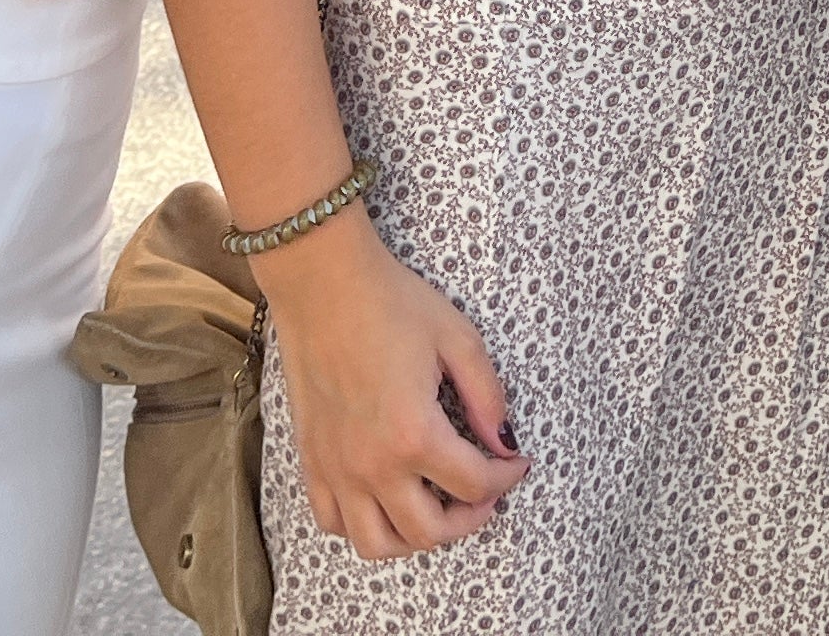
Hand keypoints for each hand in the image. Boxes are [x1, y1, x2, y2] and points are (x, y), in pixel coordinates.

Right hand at [266, 216, 526, 560]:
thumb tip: (504, 443)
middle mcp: (372, 465)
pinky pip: (332, 522)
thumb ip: (487, 397)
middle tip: (484, 492)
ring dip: (414, 538)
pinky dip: (361, 525)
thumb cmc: (391, 303)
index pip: (475, 485)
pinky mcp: (311, 462)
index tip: (517, 463)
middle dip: (469, 519)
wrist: (323, 284)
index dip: (507, 478)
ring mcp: (336, 469)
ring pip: (376, 544)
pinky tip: (385, 498)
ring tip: (437, 506)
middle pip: (429, 532)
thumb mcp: (458, 339)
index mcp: (414, 434)